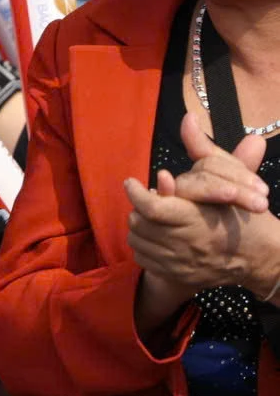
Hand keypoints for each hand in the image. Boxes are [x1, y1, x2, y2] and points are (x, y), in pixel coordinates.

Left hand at [125, 115, 279, 296]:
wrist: (265, 258)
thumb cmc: (248, 214)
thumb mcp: (232, 179)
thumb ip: (205, 151)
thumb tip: (187, 118)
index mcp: (197, 219)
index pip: (152, 208)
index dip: (137, 194)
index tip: (131, 182)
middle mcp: (186, 244)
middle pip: (139, 222)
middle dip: (139, 208)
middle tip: (149, 199)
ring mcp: (180, 264)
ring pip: (138, 240)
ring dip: (140, 226)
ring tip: (153, 217)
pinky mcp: (178, 277)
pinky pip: (144, 259)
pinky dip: (144, 246)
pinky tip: (157, 236)